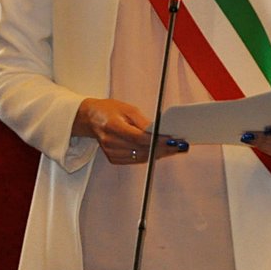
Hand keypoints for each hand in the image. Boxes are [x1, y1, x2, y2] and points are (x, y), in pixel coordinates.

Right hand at [72, 97, 187, 164]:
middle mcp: (110, 141)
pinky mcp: (112, 158)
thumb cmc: (109, 110)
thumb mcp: (127, 108)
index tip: (173, 139)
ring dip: (159, 153)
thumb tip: (160, 131)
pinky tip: (160, 152)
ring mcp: (110, 152)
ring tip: (174, 149)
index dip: (157, 140)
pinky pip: (135, 160)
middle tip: (180, 145)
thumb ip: (143, 121)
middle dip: (163, 148)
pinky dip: (149, 156)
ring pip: (140, 157)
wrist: (90, 118)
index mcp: (112, 126)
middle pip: (142, 149)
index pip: (139, 137)